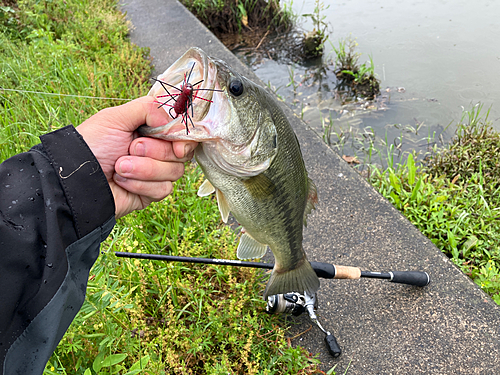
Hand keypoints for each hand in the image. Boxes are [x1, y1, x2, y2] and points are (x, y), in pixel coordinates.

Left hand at [76, 96, 196, 218]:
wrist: (76, 180)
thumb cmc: (92, 145)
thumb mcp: (116, 117)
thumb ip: (149, 108)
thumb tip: (175, 121)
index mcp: (151, 130)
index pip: (183, 132)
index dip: (184, 138)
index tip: (176, 143)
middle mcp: (157, 150)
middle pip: (182, 153)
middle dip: (155, 151)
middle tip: (131, 148)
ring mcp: (156, 172)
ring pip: (175, 172)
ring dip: (144, 169)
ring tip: (119, 167)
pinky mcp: (151, 193)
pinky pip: (163, 189)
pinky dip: (140, 184)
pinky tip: (121, 181)